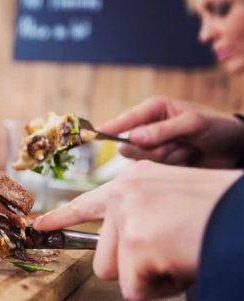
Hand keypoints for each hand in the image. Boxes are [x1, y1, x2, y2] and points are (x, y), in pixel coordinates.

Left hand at [34, 160, 241, 300]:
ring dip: (148, 277)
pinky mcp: (135, 242)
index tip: (39, 225)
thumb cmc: (220, 212)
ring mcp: (127, 215)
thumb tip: (123, 244)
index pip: (88, 202)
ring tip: (177, 255)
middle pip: (103, 253)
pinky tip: (181, 264)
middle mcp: (124, 192)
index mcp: (136, 179)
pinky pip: (134, 289)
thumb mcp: (174, 200)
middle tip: (170, 252)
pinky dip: (161, 289)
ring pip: (115, 272)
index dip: (61, 217)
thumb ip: (143, 214)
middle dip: (135, 266)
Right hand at [99, 96, 243, 167]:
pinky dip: (172, 165)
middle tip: (178, 143)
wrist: (234, 149)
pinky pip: (153, 169)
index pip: (125, 120)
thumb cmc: (216, 127)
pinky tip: (187, 158)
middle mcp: (149, 127)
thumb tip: (132, 138)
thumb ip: (162, 131)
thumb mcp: (193, 124)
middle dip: (154, 148)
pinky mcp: (160, 162)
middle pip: (131, 145)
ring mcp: (154, 146)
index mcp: (154, 109)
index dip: (110, 127)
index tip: (93, 134)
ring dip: (168, 157)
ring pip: (143, 159)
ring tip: (187, 148)